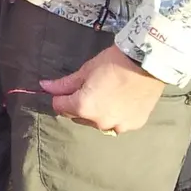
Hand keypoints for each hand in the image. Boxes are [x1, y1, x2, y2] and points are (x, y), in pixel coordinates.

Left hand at [40, 46, 167, 134]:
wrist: (146, 64)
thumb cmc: (113, 64)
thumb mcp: (85, 71)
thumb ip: (64, 84)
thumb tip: (44, 87)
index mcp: (84, 108)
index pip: (60, 107)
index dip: (60, 96)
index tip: (67, 88)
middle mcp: (99, 122)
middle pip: (78, 116)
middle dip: (78, 104)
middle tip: (89, 88)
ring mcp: (118, 126)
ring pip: (98, 122)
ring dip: (96, 112)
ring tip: (105, 94)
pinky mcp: (133, 125)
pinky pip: (117, 123)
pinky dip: (115, 115)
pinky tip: (119, 101)